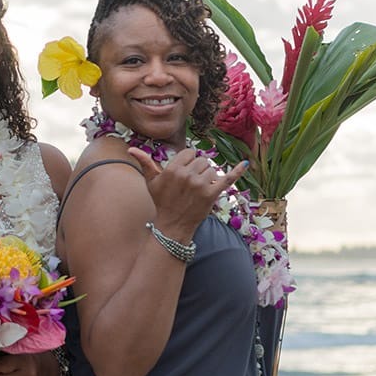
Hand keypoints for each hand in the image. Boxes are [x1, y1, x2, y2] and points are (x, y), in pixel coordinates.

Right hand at [128, 147, 247, 238]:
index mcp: (173, 169)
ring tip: (198, 191)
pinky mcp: (212, 194)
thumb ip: (145, 163)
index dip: (188, 162)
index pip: (190, 153)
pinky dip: (237, 171)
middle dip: (198, 170)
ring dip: (209, 178)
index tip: (184, 174)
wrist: (172, 226)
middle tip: (191, 186)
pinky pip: (227, 179)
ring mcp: (201, 184)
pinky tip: (245, 164)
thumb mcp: (151, 182)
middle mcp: (187, 175)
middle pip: (202, 160)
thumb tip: (130, 149)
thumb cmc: (162, 202)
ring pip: (212, 170)